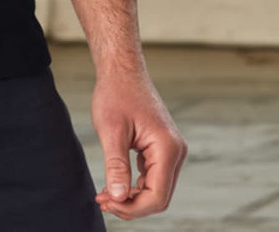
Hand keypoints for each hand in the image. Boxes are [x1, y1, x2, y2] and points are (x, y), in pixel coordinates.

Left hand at [92, 66, 187, 219]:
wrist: (122, 71)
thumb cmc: (116, 94)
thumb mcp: (111, 131)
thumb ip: (116, 166)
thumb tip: (118, 198)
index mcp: (167, 148)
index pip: (157, 196)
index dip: (132, 207)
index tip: (106, 202)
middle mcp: (176, 152)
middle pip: (159, 197)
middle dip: (131, 204)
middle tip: (102, 200)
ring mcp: (171, 150)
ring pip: (156, 189)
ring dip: (132, 197)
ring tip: (105, 195)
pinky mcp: (162, 149)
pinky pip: (153, 177)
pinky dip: (135, 185)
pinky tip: (115, 184)